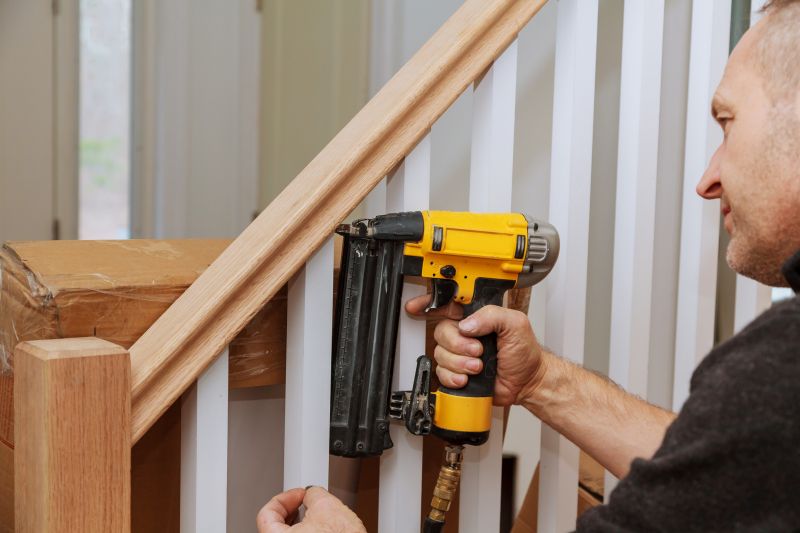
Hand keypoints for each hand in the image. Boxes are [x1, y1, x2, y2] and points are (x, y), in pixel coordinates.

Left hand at [257, 486, 365, 532]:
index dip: (284, 498)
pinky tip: (323, 529)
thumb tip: (312, 494)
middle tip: (306, 502)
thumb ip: (312, 494)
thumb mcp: (326, 504)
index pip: (267, 513)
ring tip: (318, 515)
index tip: (298, 494)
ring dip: (302, 522)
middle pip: (276, 526)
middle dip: (293, 509)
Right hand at [405, 295, 545, 405]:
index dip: (428, 304)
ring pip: (440, 354)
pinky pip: (442, 373)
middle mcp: (465, 334)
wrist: (528, 381)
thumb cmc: (525, 352)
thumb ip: (492, 316)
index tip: (415, 307)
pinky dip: (454, 378)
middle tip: (477, 351)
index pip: (448, 305)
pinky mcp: (458, 372)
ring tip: (479, 367)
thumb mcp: (515, 324)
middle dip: (458, 344)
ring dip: (460, 363)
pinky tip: (467, 379)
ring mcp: (460, 354)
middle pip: (441, 331)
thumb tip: (467, 325)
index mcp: (476, 317)